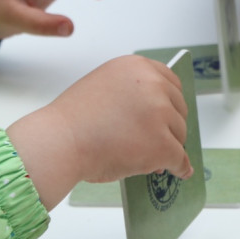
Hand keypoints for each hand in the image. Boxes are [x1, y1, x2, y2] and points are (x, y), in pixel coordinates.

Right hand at [6, 55, 191, 208]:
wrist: (60, 142)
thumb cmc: (73, 120)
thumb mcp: (104, 86)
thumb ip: (131, 92)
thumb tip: (152, 116)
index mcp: (137, 67)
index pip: (170, 82)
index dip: (170, 102)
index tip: (168, 114)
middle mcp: (153, 85)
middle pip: (179, 108)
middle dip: (170, 126)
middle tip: (155, 140)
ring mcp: (160, 114)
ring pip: (179, 134)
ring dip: (169, 147)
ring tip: (149, 157)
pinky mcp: (162, 143)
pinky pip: (179, 158)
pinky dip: (179, 167)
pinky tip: (177, 171)